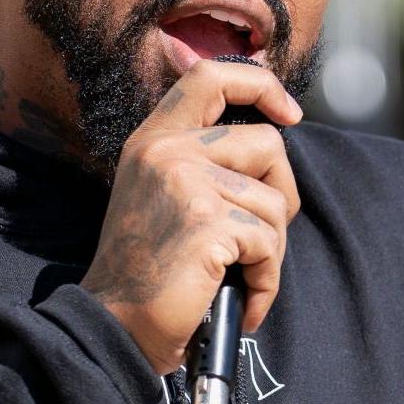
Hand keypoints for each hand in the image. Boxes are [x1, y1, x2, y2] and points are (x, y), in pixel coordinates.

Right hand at [83, 60, 303, 373]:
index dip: (260, 83)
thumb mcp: (160, 196)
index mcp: (154, 140)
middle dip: (282, 193)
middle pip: (267, 143)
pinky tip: (243, 302)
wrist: (115, 327)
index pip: (210, 76)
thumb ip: (199, 162)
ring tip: (238, 277)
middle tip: (261, 238)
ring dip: (270, 250)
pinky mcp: (207, 222)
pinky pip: (269, 243)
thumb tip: (273, 141)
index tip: (288, 113)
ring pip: (276, 201)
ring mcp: (187, 183)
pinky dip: (266, 281)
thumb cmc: (145, 273)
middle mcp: (167, 152)